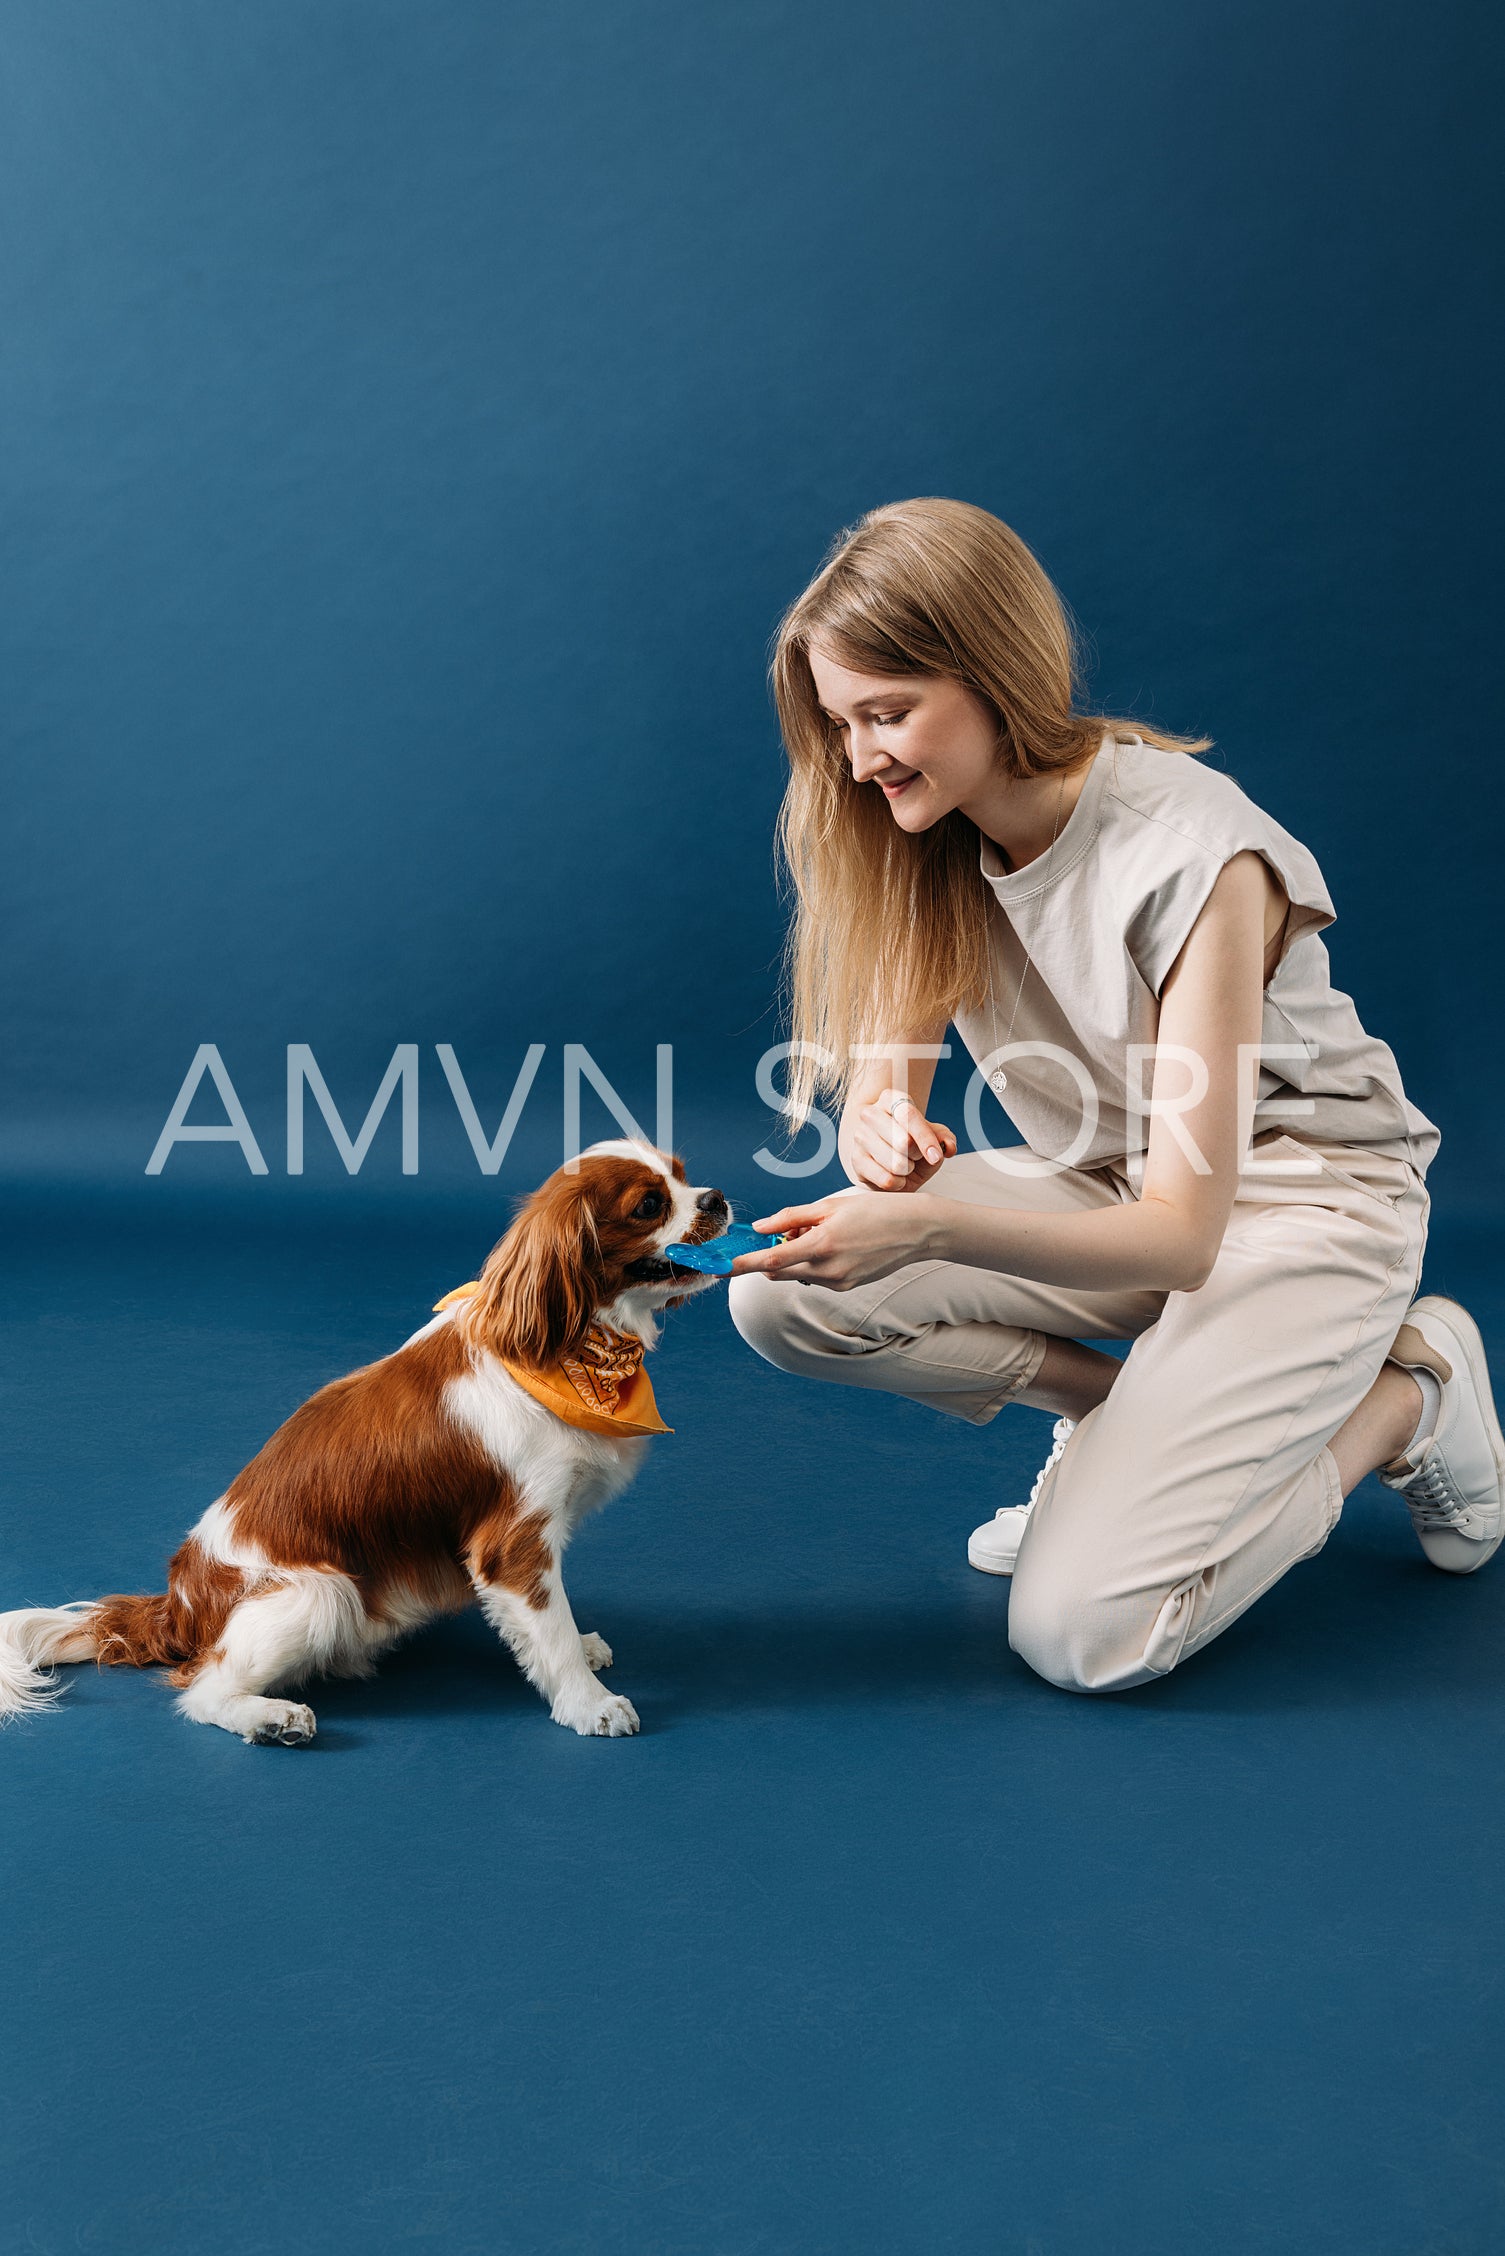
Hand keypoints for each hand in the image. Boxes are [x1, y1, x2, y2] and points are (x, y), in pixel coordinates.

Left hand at [730, 1192, 946, 1291]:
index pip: (769, 1260)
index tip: (717, 1267)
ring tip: (820, 1231)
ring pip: (796, 1273)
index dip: (740, 1264)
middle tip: (785, 1231)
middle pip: (777, 1271)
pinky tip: (836, 1243)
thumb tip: (760, 1227)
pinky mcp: (847, 1288)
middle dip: (769, 1255)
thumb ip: (791, 1217)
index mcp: (820, 1245)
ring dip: (793, 1257)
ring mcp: (838, 1283)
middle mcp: (827, 1270)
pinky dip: (812, 1262)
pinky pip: (816, 1277)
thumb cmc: (874, 1210)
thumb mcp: (830, 1205)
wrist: (918, 1230)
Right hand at [847, 1087, 957, 1190]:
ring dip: (907, 1170)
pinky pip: (886, 1179)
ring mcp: (860, 1137)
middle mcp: (870, 1114)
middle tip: (915, 1155)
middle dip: (916, 1155)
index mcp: (890, 1098)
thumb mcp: (930, 1137)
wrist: (885, 1157)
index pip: (908, 1115)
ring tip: (904, 1165)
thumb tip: (949, 1147)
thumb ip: (944, 1138)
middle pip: (902, 1141)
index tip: (936, 1156)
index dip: (925, 1138)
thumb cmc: (910, 1144)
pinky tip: (895, 1176)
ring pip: (895, 1163)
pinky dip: (898, 1183)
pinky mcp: (855, 1160)